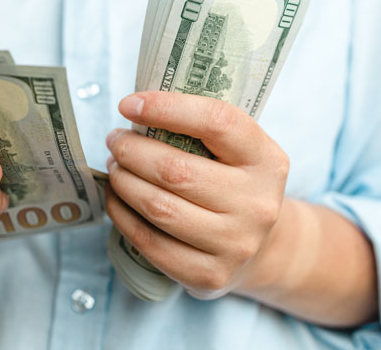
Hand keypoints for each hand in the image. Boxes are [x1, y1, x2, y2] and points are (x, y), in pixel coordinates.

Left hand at [105, 92, 288, 299]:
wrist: (260, 248)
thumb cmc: (234, 184)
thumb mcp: (237, 152)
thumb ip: (199, 129)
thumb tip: (134, 111)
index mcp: (266, 160)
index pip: (216, 122)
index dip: (166, 108)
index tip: (128, 105)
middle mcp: (257, 203)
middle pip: (176, 170)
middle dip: (132, 151)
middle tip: (115, 141)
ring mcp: (235, 244)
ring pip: (158, 207)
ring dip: (123, 182)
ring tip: (114, 167)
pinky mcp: (209, 275)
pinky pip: (149, 242)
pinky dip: (122, 215)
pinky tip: (116, 199)